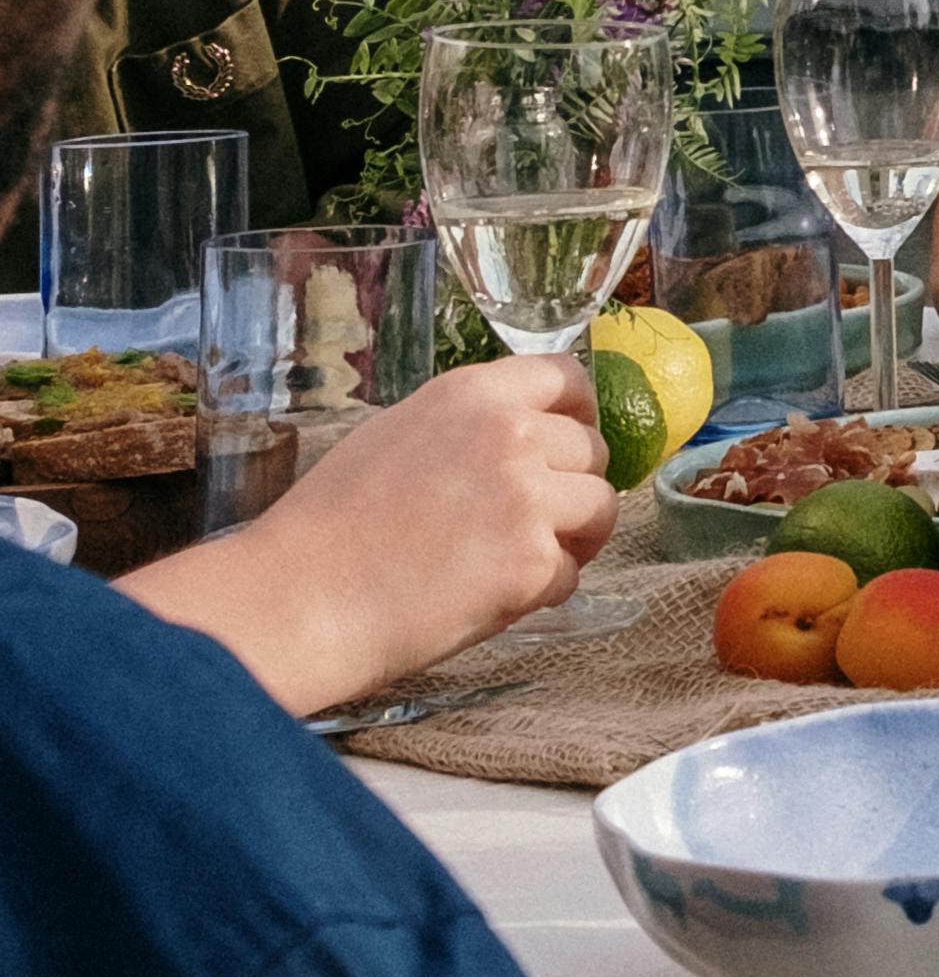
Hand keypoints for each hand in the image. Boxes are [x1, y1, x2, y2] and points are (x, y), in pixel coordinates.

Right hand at [131, 352, 614, 719]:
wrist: (301, 597)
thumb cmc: (330, 525)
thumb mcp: (397, 435)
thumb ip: (465, 427)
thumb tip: (516, 435)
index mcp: (472, 394)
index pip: (568, 377)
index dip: (578, 416)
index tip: (569, 446)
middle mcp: (510, 433)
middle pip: (592, 449)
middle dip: (573, 486)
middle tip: (535, 523)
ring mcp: (527, 497)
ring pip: (600, 509)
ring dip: (573, 539)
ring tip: (521, 563)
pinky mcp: (532, 562)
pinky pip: (571, 574)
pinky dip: (542, 592)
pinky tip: (492, 599)